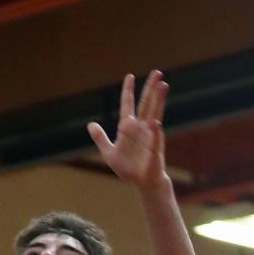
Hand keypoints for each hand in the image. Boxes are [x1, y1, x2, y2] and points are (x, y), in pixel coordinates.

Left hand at [88, 70, 168, 189]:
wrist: (141, 182)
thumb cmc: (128, 168)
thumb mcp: (109, 153)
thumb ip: (100, 138)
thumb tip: (90, 124)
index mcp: (128, 128)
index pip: (128, 105)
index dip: (128, 91)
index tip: (129, 76)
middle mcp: (140, 128)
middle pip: (145, 104)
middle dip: (150, 88)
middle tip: (157, 72)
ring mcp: (149, 136)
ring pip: (154, 114)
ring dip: (158, 100)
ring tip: (163, 85)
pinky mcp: (154, 148)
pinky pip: (154, 138)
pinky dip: (154, 131)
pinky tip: (155, 121)